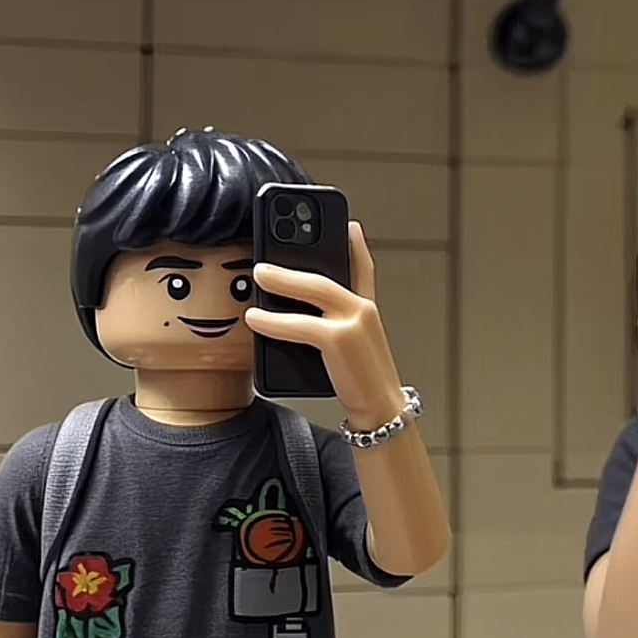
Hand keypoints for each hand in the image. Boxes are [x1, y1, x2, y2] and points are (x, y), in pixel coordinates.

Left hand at [245, 221, 404, 426]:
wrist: (381, 412)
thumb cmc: (360, 382)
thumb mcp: (349, 349)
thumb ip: (329, 327)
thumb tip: (286, 314)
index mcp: (367, 311)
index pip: (364, 270)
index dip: (356, 244)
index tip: (347, 226)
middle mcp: (364, 311)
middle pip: (327, 274)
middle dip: (296, 261)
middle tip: (266, 258)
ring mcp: (355, 323)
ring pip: (315, 290)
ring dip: (282, 280)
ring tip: (257, 275)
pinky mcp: (341, 340)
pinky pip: (301, 325)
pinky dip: (274, 321)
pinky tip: (255, 318)